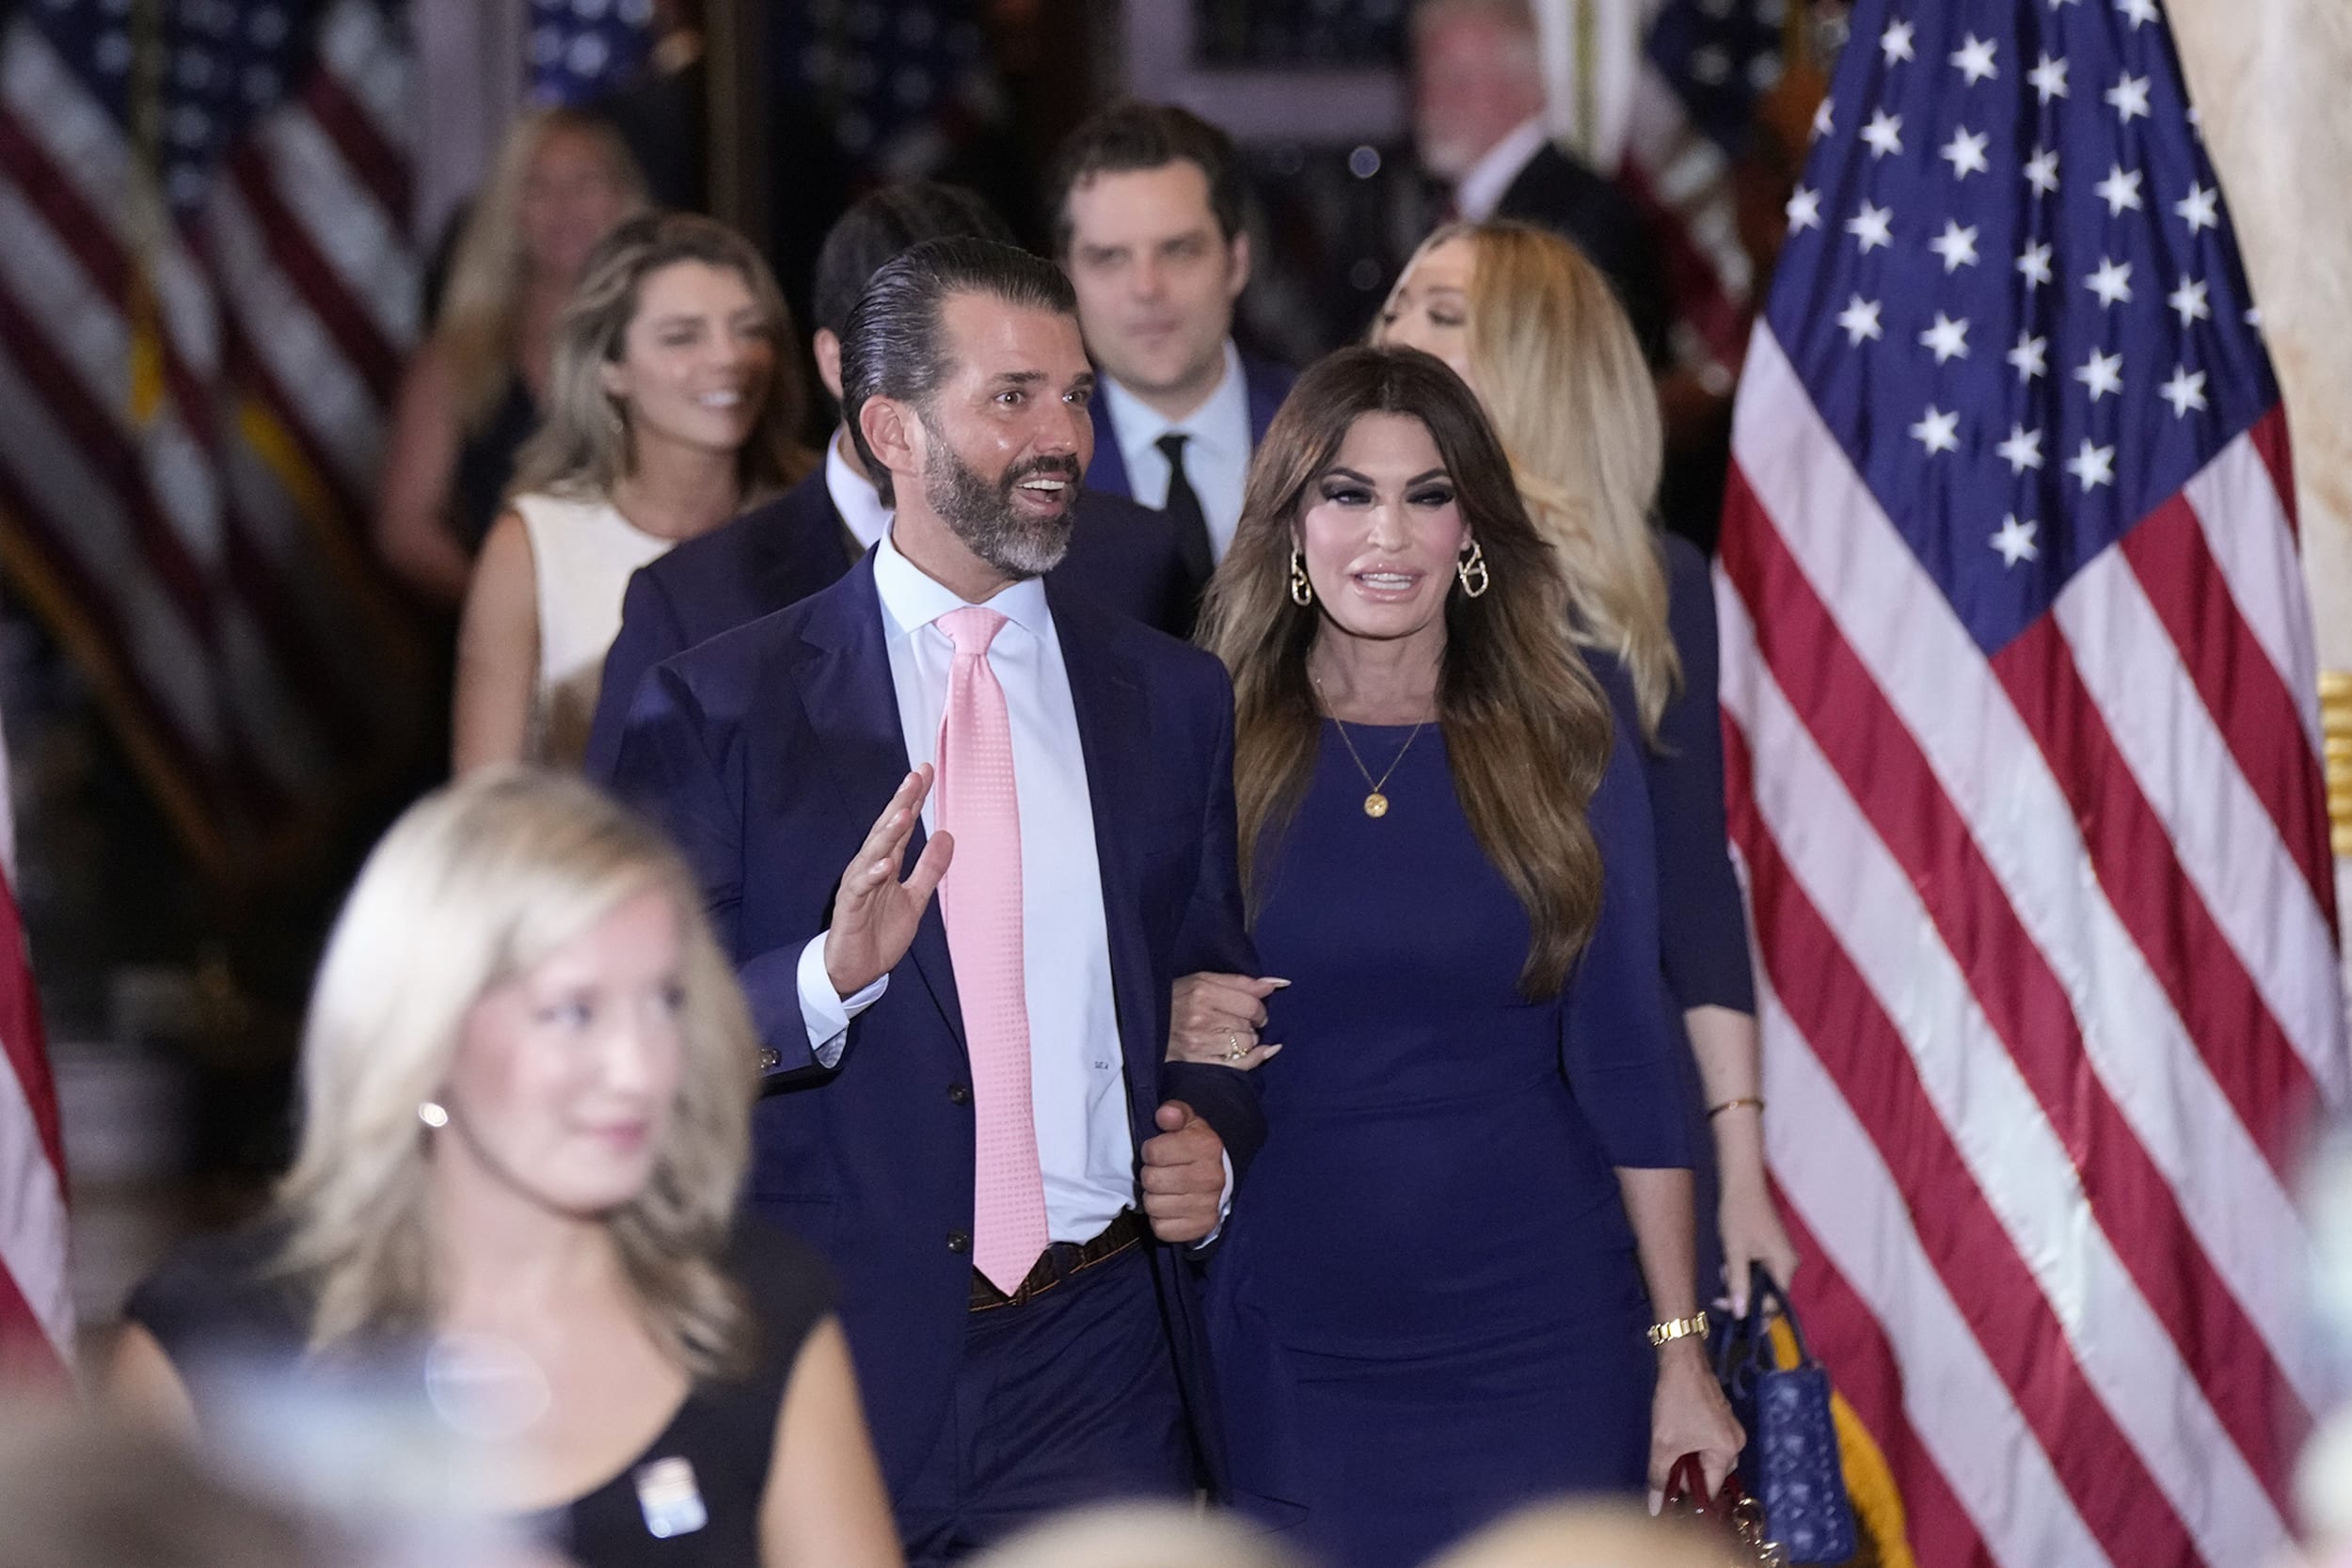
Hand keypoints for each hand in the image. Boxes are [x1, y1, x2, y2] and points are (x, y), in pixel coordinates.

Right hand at [824, 767, 951, 997]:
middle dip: (900, 803)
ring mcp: (858, 887)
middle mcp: (870, 869)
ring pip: (872, 854)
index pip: (900, 826)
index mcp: (886, 864)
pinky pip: (859, 888)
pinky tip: (886, 863)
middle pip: (886, 831)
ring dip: (887, 833)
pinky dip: (872, 875)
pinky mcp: (849, 909)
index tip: (925, 771)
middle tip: (915, 776)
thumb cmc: (879, 932)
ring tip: (903, 812)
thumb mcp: (915, 899)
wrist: (855, 971)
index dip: (913, 799)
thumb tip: (947, 835)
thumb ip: (930, 868)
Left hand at [1140, 1100, 1224, 1243]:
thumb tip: (1165, 1115)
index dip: (1150, 1151)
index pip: (1153, 1152)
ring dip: (1154, 1198)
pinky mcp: (1201, 1227)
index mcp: (1206, 1147)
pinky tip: (1171, 1208)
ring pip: (1153, 1206)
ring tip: (1166, 1190)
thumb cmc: (1196, 1148)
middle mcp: (1211, 1177)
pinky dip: (1161, 1220)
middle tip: (1162, 1173)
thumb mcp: (1188, 1122)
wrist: (1222, 1178)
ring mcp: (1207, 1205)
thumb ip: (1174, 1112)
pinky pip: (1161, 1229)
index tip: (1159, 1152)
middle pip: (1151, 1180)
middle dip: (1151, 1175)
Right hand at [1167, 972, 1285, 1068]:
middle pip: (1250, 1024)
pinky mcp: (1198, 1063)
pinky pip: (1239, 1064)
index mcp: (1203, 991)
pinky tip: (1257, 1052)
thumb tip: (1277, 984)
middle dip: (1252, 1023)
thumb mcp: (1203, 980)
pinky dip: (1253, 1058)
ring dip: (1247, 1040)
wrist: (1144, 1021)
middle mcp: (1202, 1017)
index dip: (1259, 1007)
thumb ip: (1241, 982)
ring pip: (1247, 1044)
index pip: (1252, 1003)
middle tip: (1240, 1021)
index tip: (1253, 1009)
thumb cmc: (1176, 998)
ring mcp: (1200, 1043)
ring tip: (1232, 1035)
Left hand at [1647, 1340, 1743, 1513]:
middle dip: (1688, 1477)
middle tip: (1665, 1473)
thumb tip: (1654, 1508)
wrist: (1681, 1360)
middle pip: (1712, 1474)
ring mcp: (1730, 1429)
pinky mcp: (1721, 1418)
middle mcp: (1736, 1443)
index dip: (1690, 1496)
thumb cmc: (1676, 1402)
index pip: (1712, 1488)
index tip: (1670, 1500)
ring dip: (1689, 1461)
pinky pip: (1709, 1444)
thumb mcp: (1664, 1443)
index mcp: (1728, 1451)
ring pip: (1709, 1459)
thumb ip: (1659, 1477)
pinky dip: (1693, 1448)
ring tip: (1667, 1456)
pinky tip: (1676, 1441)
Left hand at [1717, 1169, 1799, 1317]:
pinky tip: (1731, 1263)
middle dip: (1746, 1296)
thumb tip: (1740, 1313)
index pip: (1775, 1303)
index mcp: (1785, 1265)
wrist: (1741, 1182)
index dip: (1753, 1310)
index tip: (1727, 1310)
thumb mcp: (1735, 1251)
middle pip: (1769, 1294)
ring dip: (1743, 1282)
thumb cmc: (1739, 1212)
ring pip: (1763, 1282)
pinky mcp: (1772, 1249)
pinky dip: (1745, 1271)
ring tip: (1725, 1272)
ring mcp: (1781, 1255)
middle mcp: (1788, 1263)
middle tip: (1720, 1296)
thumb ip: (1738, 1283)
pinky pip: (1761, 1270)